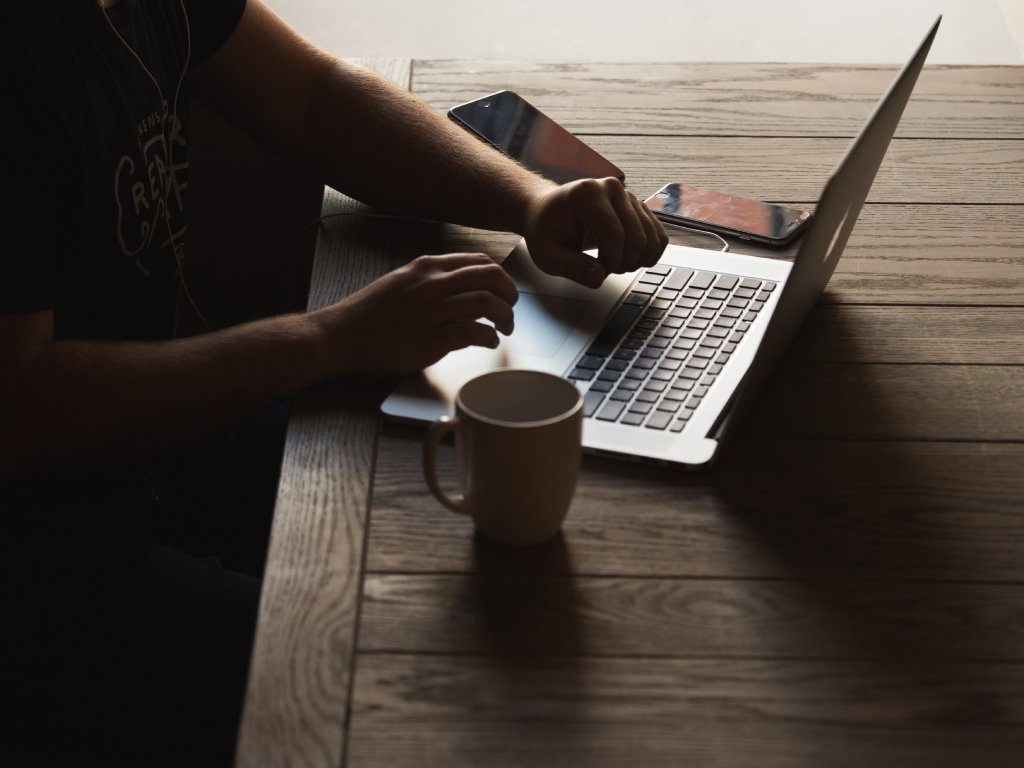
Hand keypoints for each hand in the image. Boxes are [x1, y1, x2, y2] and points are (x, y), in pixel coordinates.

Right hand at [318, 253, 517, 376]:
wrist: (340, 337)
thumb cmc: (368, 315)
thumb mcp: (400, 282)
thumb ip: (429, 280)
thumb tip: (459, 284)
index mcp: (426, 267)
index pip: (478, 262)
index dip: (499, 276)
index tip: (503, 290)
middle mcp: (432, 284)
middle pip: (490, 277)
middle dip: (510, 293)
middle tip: (512, 308)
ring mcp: (432, 311)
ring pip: (487, 303)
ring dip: (505, 317)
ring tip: (505, 329)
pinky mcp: (431, 340)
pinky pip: (474, 332)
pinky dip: (489, 338)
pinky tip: (490, 342)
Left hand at [522, 177, 667, 287]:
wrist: (549, 212)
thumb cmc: (546, 230)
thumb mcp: (547, 255)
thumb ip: (571, 267)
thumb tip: (598, 278)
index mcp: (587, 194)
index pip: (614, 234)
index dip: (610, 262)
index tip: (598, 271)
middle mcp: (612, 188)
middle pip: (637, 237)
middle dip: (624, 263)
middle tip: (605, 269)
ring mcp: (628, 195)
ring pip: (651, 238)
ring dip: (637, 260)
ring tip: (615, 264)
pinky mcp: (639, 206)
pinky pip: (658, 235)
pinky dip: (649, 254)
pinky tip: (630, 259)